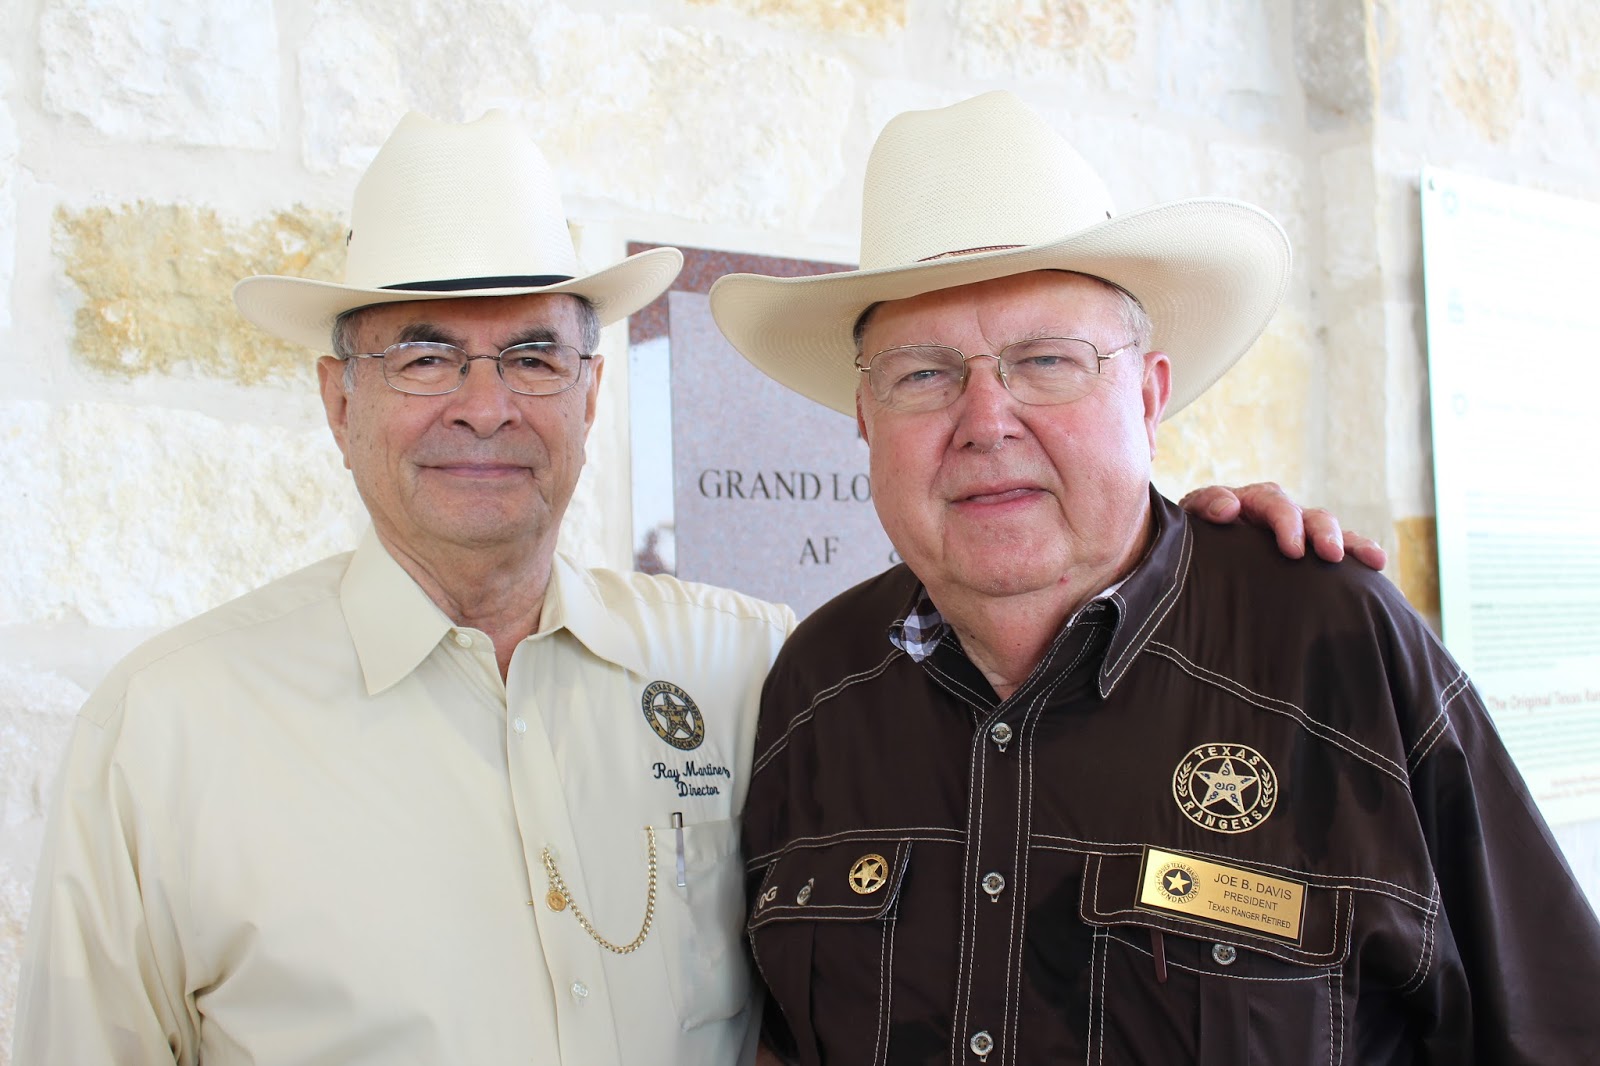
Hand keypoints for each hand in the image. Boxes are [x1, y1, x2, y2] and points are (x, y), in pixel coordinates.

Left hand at [1179, 483, 1386, 569]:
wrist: (1194, 556)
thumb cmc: (1193, 537)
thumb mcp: (1191, 519)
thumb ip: (1206, 505)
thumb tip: (1229, 509)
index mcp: (1249, 502)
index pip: (1271, 503)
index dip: (1284, 522)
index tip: (1292, 548)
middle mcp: (1277, 513)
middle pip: (1307, 514)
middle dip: (1319, 531)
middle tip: (1328, 553)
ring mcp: (1295, 532)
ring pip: (1325, 528)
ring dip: (1347, 541)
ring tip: (1368, 558)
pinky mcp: (1307, 552)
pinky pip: (1337, 549)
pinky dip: (1358, 551)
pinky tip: (1377, 563)